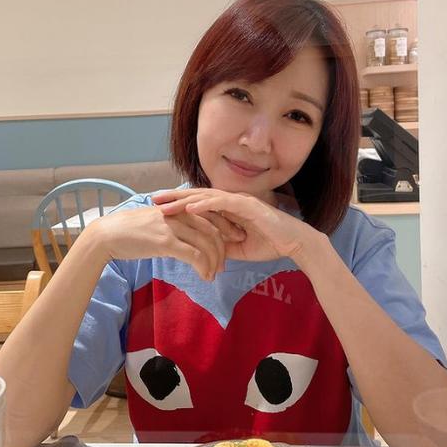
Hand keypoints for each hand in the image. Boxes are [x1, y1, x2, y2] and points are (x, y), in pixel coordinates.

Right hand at [92, 205, 244, 280]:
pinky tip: (205, 276)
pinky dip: (204, 267)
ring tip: (214, 274)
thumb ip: (174, 224)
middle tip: (225, 264)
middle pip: (213, 229)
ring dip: (215, 261)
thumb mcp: (157, 221)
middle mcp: (179, 213)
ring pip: (206, 243)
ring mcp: (173, 226)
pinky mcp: (165, 242)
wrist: (108, 234)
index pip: (211, 214)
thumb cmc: (130, 230)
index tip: (234, 240)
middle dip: (223, 248)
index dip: (226, 227)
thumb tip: (186, 236)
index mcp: (179, 207)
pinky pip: (194, 255)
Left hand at [152, 188, 310, 262]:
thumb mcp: (237, 248)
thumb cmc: (270, 243)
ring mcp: (239, 200)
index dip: (179, 204)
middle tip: (152, 199)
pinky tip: (190, 207)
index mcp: (229, 208)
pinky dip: (205, 204)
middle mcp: (232, 200)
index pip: (199, 203)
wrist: (294, 243)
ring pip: (206, 197)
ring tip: (165, 204)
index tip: (159, 207)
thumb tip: (202, 251)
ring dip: (184, 200)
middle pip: (198, 195)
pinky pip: (222, 203)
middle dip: (174, 197)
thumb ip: (220, 245)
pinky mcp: (248, 205)